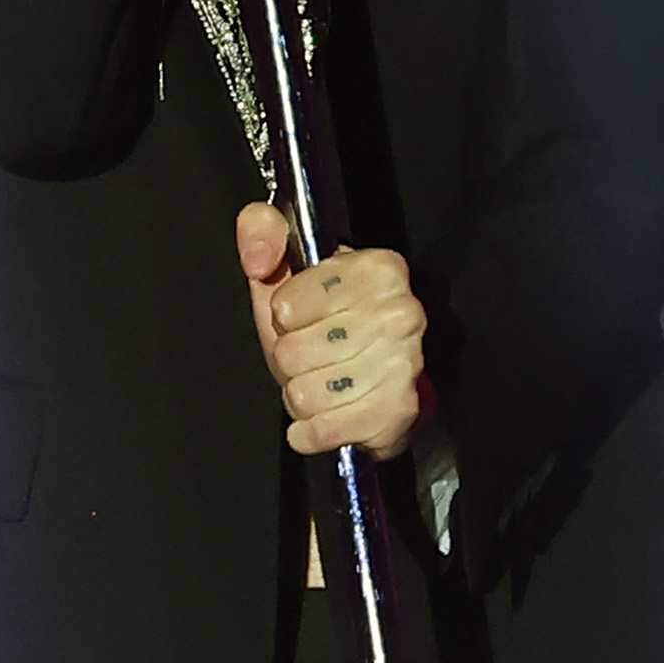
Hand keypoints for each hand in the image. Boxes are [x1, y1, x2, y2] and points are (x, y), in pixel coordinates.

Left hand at [236, 202, 425, 459]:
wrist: (375, 380)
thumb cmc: (330, 326)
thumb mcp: (289, 271)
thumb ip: (263, 232)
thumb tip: (259, 257)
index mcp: (377, 267)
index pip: (286, 304)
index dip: (284, 316)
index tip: (305, 316)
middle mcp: (401, 312)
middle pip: (292, 352)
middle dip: (290, 360)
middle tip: (314, 354)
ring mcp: (404, 364)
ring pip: (304, 393)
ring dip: (302, 395)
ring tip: (323, 382)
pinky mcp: (399, 411)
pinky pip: (324, 429)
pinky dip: (312, 430)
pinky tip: (323, 415)